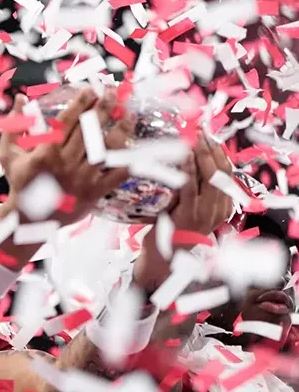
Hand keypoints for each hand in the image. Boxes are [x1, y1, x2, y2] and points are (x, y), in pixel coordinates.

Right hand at [0, 88, 136, 225]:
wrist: (30, 219)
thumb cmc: (20, 182)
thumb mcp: (9, 153)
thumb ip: (15, 124)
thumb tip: (20, 98)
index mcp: (45, 152)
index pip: (67, 121)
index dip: (81, 103)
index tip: (91, 90)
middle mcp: (65, 163)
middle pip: (89, 130)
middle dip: (104, 108)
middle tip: (114, 93)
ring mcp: (81, 179)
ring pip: (106, 150)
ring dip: (120, 130)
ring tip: (128, 114)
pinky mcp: (93, 193)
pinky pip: (115, 176)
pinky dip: (126, 162)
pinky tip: (134, 147)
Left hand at [136, 133, 233, 288]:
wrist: (165, 261)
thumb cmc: (172, 231)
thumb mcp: (187, 208)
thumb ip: (192, 190)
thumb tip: (187, 160)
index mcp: (222, 205)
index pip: (227, 173)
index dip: (219, 152)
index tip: (210, 135)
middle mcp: (219, 209)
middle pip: (222, 172)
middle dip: (213, 148)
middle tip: (202, 130)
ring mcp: (206, 213)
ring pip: (211, 178)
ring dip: (203, 155)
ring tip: (196, 138)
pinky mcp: (189, 215)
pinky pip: (191, 188)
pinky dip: (189, 170)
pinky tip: (185, 157)